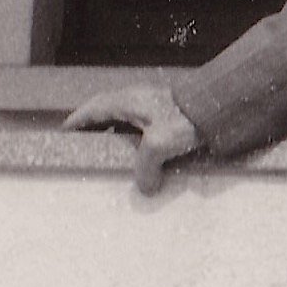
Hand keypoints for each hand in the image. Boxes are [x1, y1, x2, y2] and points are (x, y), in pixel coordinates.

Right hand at [64, 85, 200, 195]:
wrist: (221, 104)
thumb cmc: (185, 118)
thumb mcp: (159, 145)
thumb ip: (145, 167)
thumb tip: (144, 187)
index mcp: (126, 101)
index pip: (91, 109)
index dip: (77, 121)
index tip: (64, 133)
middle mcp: (138, 98)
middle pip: (108, 112)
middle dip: (97, 128)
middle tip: (88, 146)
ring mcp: (156, 102)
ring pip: (129, 118)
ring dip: (120, 133)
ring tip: (115, 154)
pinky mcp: (172, 110)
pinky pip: (147, 124)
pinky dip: (141, 137)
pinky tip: (146, 152)